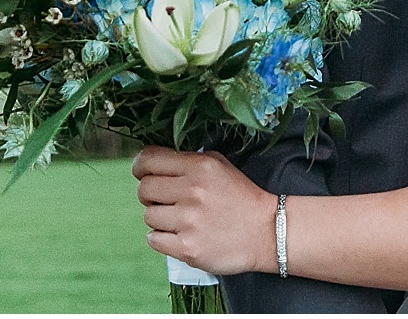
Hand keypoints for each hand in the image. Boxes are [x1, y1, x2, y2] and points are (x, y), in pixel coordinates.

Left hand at [133, 145, 277, 275]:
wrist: (266, 231)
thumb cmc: (241, 196)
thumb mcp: (221, 166)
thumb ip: (189, 160)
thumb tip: (154, 162)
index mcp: (200, 167)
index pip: (148, 160)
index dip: (141, 166)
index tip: (143, 172)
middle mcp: (192, 191)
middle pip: (143, 189)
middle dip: (150, 194)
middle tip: (166, 199)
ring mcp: (188, 221)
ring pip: (148, 216)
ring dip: (160, 218)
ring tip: (181, 219)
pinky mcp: (186, 248)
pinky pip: (153, 239)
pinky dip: (162, 238)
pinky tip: (180, 234)